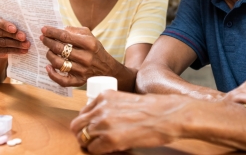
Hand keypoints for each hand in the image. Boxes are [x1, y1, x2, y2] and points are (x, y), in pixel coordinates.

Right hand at [0, 12, 29, 58]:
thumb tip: (26, 24)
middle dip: (14, 35)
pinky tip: (22, 50)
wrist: (1, 38)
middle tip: (24, 38)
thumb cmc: (7, 25)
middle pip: (0, 33)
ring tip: (26, 45)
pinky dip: (14, 51)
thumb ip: (14, 20)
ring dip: (16, 44)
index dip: (5, 25)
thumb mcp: (9, 20)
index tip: (14, 29)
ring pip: (2, 43)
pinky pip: (2, 51)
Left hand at [41, 26, 115, 86]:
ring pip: (58, 63)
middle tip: (43, 39)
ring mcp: (82, 70)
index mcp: (89, 44)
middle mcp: (86, 57)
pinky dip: (52, 74)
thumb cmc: (95, 50)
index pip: (66, 36)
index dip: (52, 32)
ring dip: (49, 56)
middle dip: (48, 42)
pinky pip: (62, 80)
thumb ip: (75, 31)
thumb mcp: (90, 36)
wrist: (107, 68)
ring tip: (49, 51)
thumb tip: (60, 30)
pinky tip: (48, 67)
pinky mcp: (79, 81)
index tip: (44, 29)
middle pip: (60, 49)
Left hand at [70, 90, 190, 153]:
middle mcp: (101, 108)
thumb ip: (111, 106)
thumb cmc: (153, 108)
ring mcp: (103, 123)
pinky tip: (110, 149)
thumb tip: (101, 120)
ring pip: (82, 138)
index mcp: (105, 96)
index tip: (93, 127)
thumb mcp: (126, 99)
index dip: (87, 122)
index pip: (83, 112)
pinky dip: (98, 151)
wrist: (167, 115)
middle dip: (83, 133)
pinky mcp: (109, 139)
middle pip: (77, 125)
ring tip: (103, 145)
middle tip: (93, 139)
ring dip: (91, 143)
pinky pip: (93, 149)